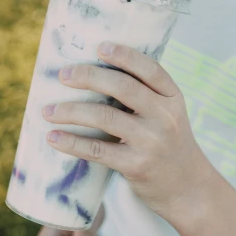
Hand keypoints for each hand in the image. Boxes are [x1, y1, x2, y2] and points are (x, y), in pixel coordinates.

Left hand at [42, 42, 216, 220]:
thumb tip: (95, 73)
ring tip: (47, 110)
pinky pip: (97, 150)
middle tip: (63, 75)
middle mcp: (165, 116)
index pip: (150, 69)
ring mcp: (151, 142)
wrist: (188, 188)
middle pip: (123, 87)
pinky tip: (53, 137)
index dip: (125, 56)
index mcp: (173, 97)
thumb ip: (145, 95)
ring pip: (104, 117)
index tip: (99, 46)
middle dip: (89, 77)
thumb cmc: (169, 143)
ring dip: (71, 111)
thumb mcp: (168, 114)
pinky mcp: (136, 166)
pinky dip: (71, 142)